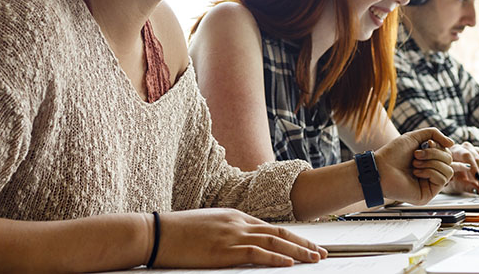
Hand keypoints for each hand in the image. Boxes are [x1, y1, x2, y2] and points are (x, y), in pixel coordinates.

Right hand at [155, 209, 327, 267]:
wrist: (157, 232)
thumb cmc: (177, 232)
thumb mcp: (207, 227)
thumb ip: (226, 233)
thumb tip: (239, 245)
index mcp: (234, 216)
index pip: (270, 226)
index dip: (291, 237)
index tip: (306, 245)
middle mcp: (238, 222)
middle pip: (279, 232)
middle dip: (303, 243)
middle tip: (321, 252)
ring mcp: (232, 235)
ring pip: (274, 242)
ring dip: (298, 252)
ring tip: (314, 259)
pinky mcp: (225, 250)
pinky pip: (257, 253)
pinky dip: (276, 259)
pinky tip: (290, 264)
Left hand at [375, 128, 453, 204]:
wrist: (380, 167)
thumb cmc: (393, 154)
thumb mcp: (414, 137)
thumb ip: (433, 133)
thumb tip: (452, 142)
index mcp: (428, 159)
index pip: (447, 152)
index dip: (440, 147)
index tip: (428, 143)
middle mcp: (431, 171)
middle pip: (449, 160)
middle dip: (433, 154)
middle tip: (416, 155)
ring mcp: (430, 183)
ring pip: (449, 170)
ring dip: (431, 163)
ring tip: (415, 164)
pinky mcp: (428, 194)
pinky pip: (442, 180)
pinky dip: (429, 172)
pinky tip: (416, 173)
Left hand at [448, 143, 478, 193]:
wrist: (451, 172)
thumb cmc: (452, 177)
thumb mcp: (454, 183)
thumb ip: (464, 186)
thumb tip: (477, 190)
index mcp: (456, 151)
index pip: (467, 155)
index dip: (474, 167)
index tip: (478, 179)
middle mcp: (467, 148)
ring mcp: (477, 149)